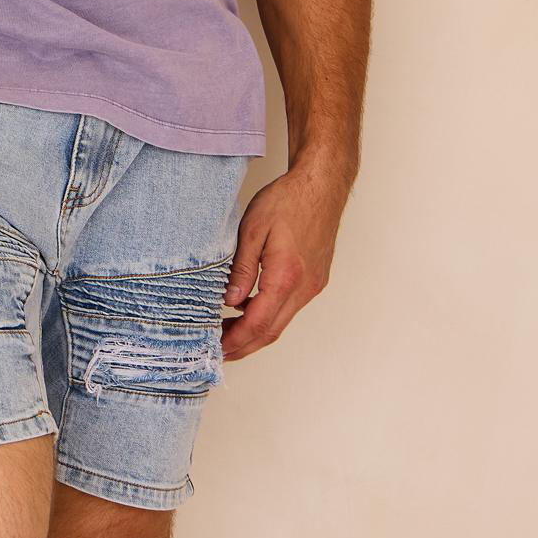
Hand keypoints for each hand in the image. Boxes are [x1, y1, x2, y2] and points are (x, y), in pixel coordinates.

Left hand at [221, 160, 349, 359]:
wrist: (321, 185)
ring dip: (254, 332)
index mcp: (286, 275)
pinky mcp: (315, 279)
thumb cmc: (287, 200)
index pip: (258, 323)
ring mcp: (313, 285)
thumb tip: (228, 302)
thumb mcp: (252, 230)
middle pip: (271, 331)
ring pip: (281, 322)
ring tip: (226, 333)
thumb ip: (240, 269)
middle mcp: (304, 286)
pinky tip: (245, 308)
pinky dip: (267, 315)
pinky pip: (289, 307)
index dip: (236, 341)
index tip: (216, 350)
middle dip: (243, 346)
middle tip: (218, 353)